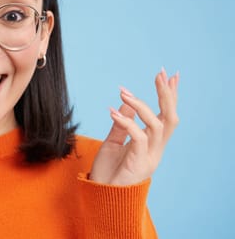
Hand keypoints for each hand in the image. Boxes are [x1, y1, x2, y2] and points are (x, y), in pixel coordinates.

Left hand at [89, 68, 179, 184]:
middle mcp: (155, 149)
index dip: (169, 96)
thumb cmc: (107, 172)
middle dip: (167, 95)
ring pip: (158, 126)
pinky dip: (127, 123)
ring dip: (142, 105)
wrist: (100, 197)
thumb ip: (121, 125)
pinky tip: (112, 112)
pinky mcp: (139, 163)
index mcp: (151, 143)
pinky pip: (138, 138)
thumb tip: (126, 104)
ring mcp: (150, 157)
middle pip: (170, 118)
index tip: (169, 75)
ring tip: (123, 92)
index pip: (165, 116)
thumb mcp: (112, 143)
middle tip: (160, 73)